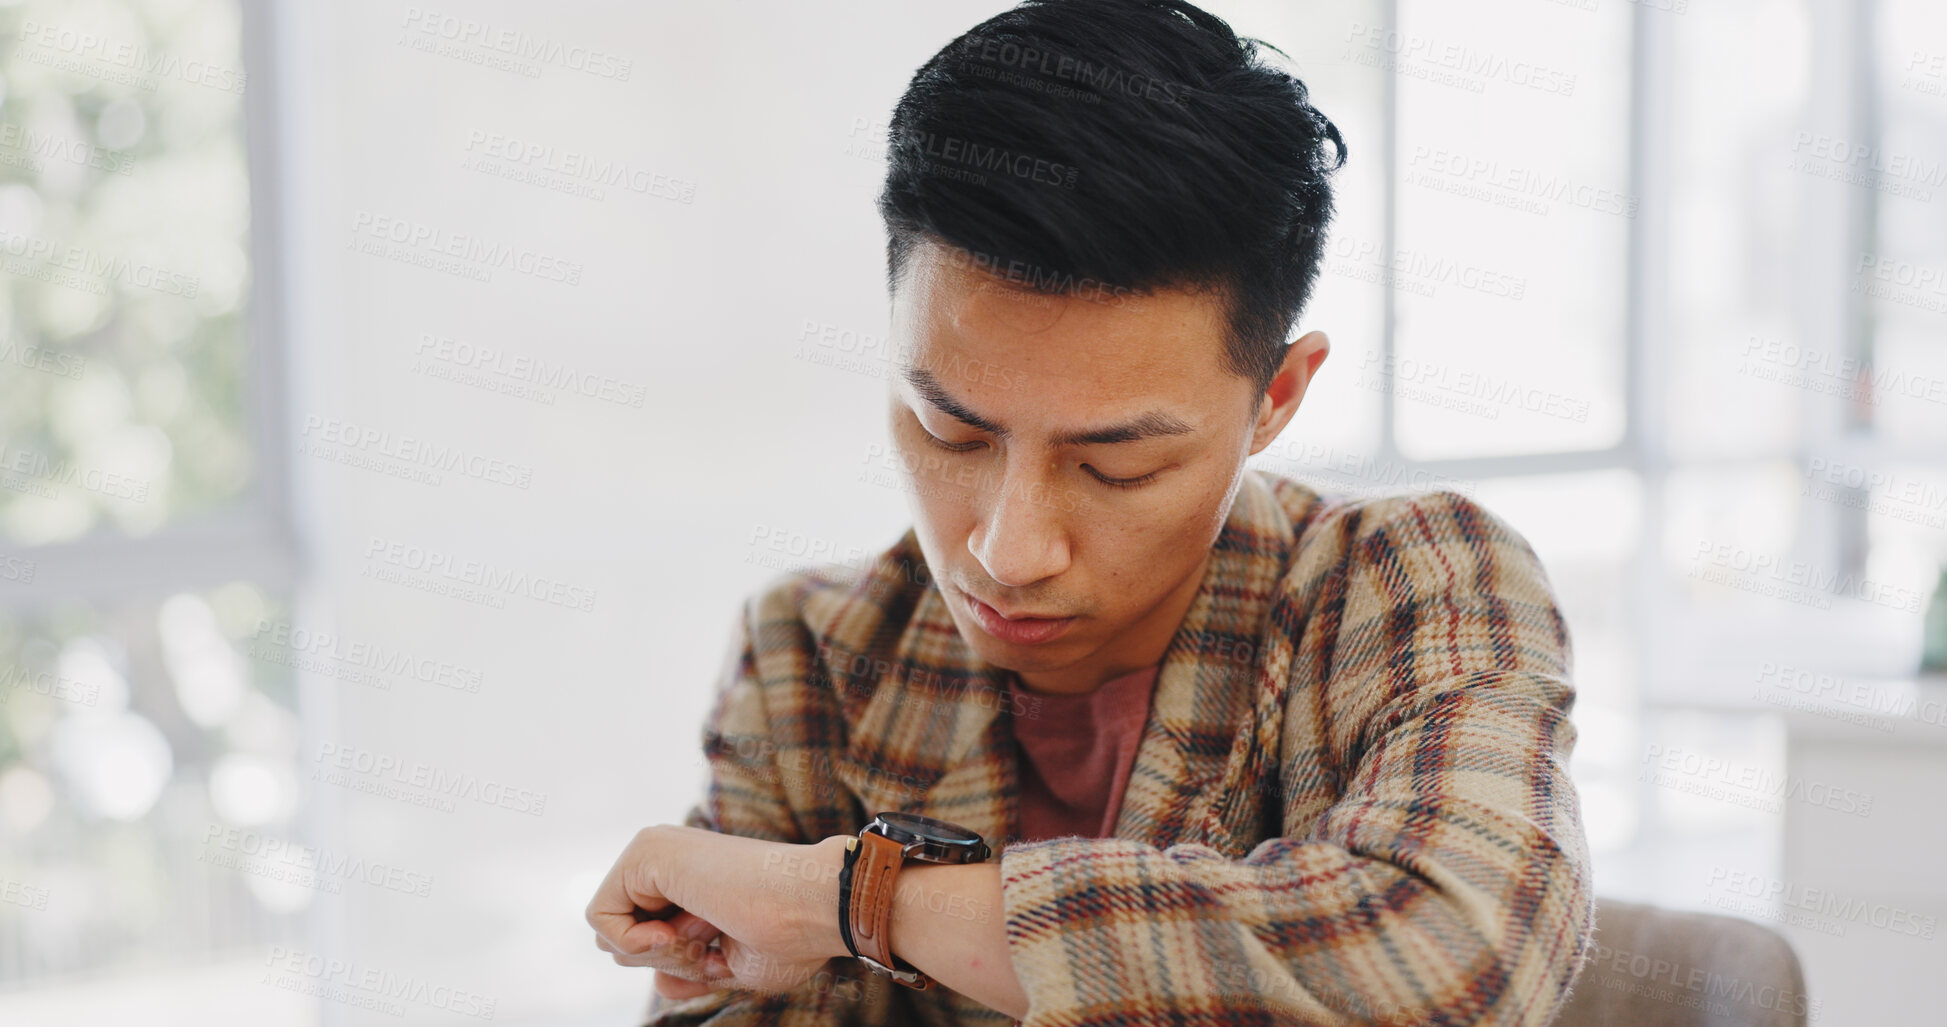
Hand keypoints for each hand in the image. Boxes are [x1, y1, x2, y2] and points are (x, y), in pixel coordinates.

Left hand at [586, 825, 851, 995]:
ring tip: (707, 934)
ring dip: (657, 956)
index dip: (675, 965)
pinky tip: (678, 933)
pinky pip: (600, 919)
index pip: (641, 940)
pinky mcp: (645, 852)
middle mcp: (666, 860)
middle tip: (711, 945)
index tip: (717, 954)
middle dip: (662, 961)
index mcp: (687, 880)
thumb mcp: (730, 967)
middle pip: (618, 938)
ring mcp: (654, 850)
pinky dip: (635, 945)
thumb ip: (688, 971)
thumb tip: (659, 981)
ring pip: (607, 932)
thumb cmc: (792, 937)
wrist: (818, 906)